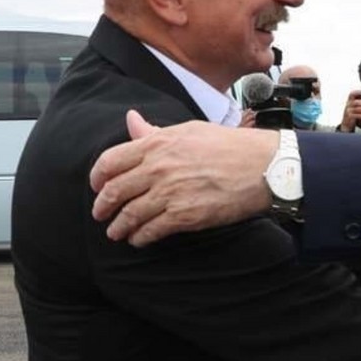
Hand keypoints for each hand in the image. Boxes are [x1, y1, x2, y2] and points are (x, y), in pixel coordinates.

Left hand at [89, 110, 278, 246]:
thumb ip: (156, 132)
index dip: (97, 178)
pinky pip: (151, 231)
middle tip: (101, 214)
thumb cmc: (230, 145)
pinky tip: (139, 239)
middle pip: (114, 191)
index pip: (110, 161)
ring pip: (129, 215)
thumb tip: (131, 120)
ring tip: (117, 232)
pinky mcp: (184, 216)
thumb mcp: (190, 130)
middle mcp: (159, 168)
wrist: (262, 166)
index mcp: (158, 143)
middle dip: (102, 207)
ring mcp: (170, 193)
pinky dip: (140, 238)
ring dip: (119, 227)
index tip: (97, 186)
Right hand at [339, 90, 360, 131]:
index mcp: (350, 100)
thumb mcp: (355, 106)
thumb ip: (360, 101)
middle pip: (355, 102)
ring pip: (356, 109)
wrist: (347, 123)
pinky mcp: (349, 117)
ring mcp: (348, 111)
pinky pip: (355, 115)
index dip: (357, 92)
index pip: (351, 94)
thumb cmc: (353, 113)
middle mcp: (348, 105)